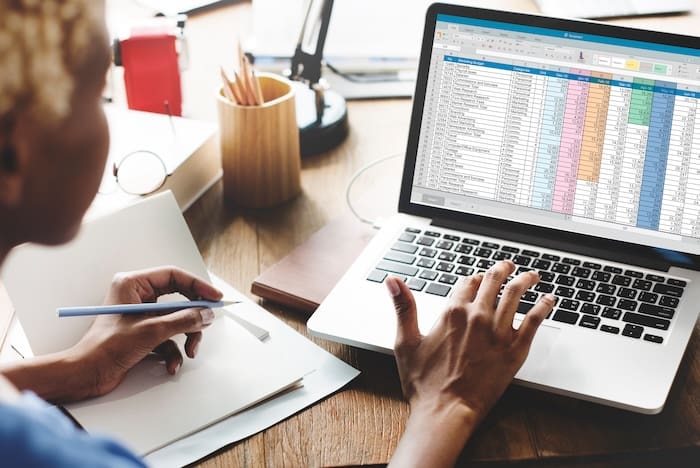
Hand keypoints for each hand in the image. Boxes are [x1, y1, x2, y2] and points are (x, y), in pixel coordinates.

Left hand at [71, 266, 222, 397]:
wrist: (86, 375)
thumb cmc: (105, 348)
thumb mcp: (151, 331)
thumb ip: (183, 320)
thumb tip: (206, 314)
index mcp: (132, 284)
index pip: (173, 276)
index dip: (197, 286)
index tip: (214, 298)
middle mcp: (137, 296)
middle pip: (178, 299)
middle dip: (192, 316)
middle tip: (207, 322)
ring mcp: (141, 315)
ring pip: (176, 320)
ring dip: (186, 337)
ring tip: (189, 351)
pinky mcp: (143, 333)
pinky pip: (168, 336)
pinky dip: (173, 351)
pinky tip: (171, 364)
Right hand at [386, 260, 553, 466]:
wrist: (446, 411)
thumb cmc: (424, 383)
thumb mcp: (406, 341)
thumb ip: (403, 307)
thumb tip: (393, 280)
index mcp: (452, 312)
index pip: (467, 282)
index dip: (473, 278)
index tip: (477, 278)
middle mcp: (477, 317)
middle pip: (494, 282)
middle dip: (502, 270)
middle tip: (508, 266)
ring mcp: (498, 332)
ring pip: (516, 294)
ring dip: (525, 280)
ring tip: (532, 275)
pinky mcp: (515, 349)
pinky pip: (534, 320)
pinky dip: (543, 306)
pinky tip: (549, 300)